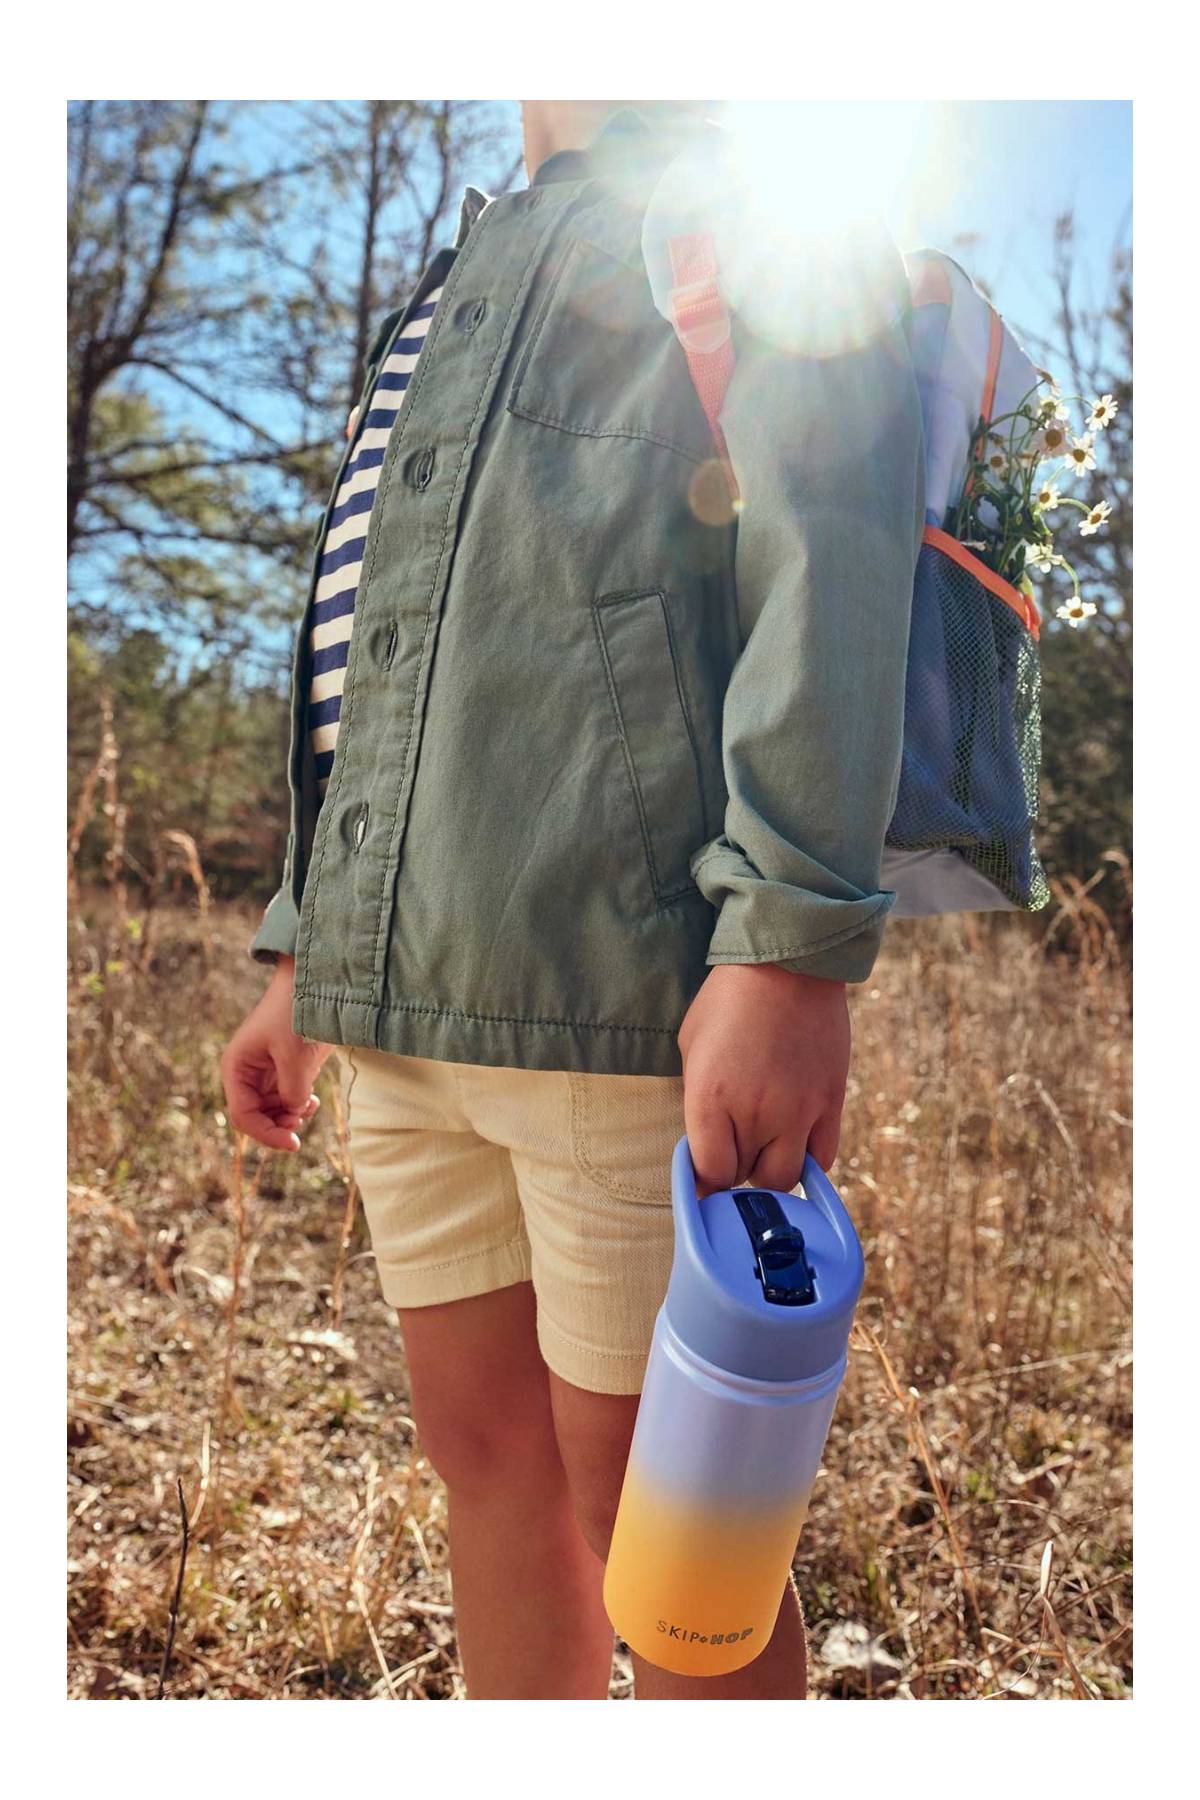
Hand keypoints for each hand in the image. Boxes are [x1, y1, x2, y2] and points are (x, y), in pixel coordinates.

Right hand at [220, 955, 330, 1151]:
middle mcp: (247, 1072)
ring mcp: (266, 1071)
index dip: (266, 1134)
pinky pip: (286, 1098)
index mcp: (237, 1067)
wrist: (313, 981)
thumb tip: (294, 1111)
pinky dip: (298, 1105)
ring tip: (308, 1106)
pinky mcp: (285, 1068)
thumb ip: (292, 1092)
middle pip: (256, 1117)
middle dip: (278, 1124)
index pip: (243, 1116)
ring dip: (290, 1116)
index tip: (293, 1143)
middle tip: (302, 1119)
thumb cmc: (296, 1013)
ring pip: (272, 1111)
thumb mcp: (294, 1057)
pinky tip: (310, 1102)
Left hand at [677, 963, 849, 1196]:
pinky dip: (807, 1162)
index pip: (711, 1171)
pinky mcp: (831, 1103)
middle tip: (732, 1149)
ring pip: (784, 1179)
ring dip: (768, 1171)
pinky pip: (823, 1158)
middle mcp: (756, 1113)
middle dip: (734, 1169)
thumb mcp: (691, 1045)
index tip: (704, 1171)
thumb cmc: (729, 1000)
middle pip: (745, 1178)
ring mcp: (798, 1111)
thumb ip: (696, 1100)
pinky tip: (794, 1144)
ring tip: (762, 1147)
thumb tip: (703, 1142)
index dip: (704, 1176)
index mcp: (711, 1097)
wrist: (788, 964)